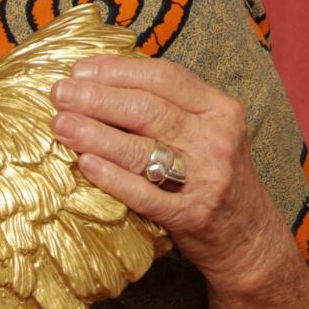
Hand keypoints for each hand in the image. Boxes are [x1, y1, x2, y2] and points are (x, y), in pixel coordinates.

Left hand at [51, 53, 287, 293]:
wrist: (249, 238)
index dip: (118, 71)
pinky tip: (84, 164)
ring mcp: (206, 178)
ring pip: (141, 148)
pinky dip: (112, 177)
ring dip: (94, 134)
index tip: (79, 70)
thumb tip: (106, 82)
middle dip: (97, 99)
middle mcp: (216, 139)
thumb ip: (173, 107)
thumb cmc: (216, 178)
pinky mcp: (191, 215)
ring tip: (60, 125)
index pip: (164, 78)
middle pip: (147, 110)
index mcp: (220, 109)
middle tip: (58, 95)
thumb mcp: (209, 132)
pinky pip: (144, 193)